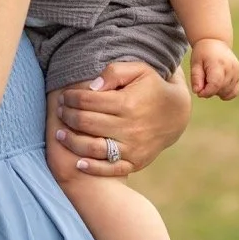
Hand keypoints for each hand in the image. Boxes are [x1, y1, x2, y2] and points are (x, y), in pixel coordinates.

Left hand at [52, 61, 191, 176]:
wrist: (178, 115)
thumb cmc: (153, 88)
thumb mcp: (140, 70)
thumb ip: (114, 72)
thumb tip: (91, 87)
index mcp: (128, 103)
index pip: (88, 101)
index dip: (71, 98)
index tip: (64, 96)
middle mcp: (129, 127)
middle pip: (86, 123)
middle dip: (67, 116)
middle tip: (60, 111)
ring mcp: (132, 147)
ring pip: (93, 148)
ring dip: (72, 141)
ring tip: (59, 134)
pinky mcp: (135, 162)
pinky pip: (110, 169)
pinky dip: (92, 167)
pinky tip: (78, 162)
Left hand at [191, 38, 238, 99]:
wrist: (215, 41)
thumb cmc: (203, 53)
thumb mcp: (195, 63)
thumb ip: (196, 78)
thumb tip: (197, 92)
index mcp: (218, 64)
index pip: (215, 85)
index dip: (206, 92)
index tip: (198, 92)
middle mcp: (231, 68)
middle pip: (221, 89)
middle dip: (210, 91)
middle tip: (203, 82)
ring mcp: (237, 72)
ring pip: (227, 92)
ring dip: (217, 92)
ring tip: (210, 81)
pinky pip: (234, 91)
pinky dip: (226, 93)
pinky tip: (218, 87)